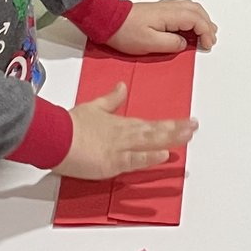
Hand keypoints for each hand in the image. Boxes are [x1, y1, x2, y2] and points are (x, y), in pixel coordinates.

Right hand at [53, 81, 198, 179]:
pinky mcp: (110, 163)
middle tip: (195, 127)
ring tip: (188, 137)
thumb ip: (111, 99)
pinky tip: (164, 155)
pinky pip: (133, 160)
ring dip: (170, 139)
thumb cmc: (71, 125)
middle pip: (155, 131)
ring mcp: (119, 149)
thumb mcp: (93, 107)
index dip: (172, 123)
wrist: (55, 136)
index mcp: (121, 124)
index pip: (152, 124)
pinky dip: (149, 158)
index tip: (188, 122)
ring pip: (149, 142)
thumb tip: (122, 86)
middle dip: (177, 129)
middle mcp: (125, 135)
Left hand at [107, 0, 218, 54]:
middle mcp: (170, 7)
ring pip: (192, 8)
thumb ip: (171, 44)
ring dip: (202, 19)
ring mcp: (165, 7)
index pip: (197, 20)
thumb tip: (183, 43)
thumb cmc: (126, 31)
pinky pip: (183, 9)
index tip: (206, 45)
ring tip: (205, 32)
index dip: (206, 32)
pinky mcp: (159, 10)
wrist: (109, 20)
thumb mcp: (149, 43)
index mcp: (170, 14)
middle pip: (197, 11)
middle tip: (210, 40)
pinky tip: (191, 24)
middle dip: (208, 25)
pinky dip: (193, 16)